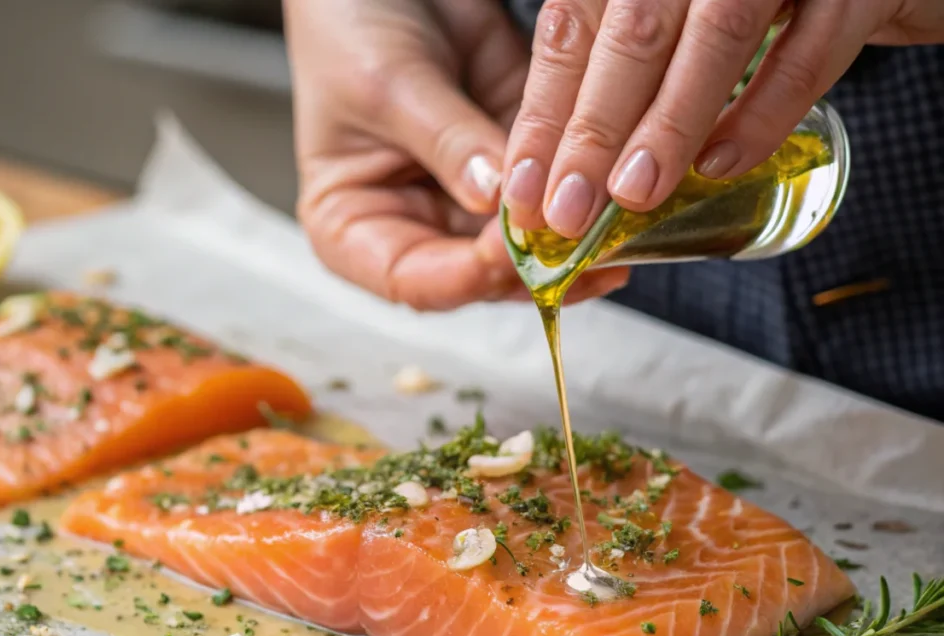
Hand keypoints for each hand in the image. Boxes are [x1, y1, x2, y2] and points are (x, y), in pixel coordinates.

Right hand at [285, 0, 629, 309]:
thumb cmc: (348, 23)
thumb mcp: (389, 84)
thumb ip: (447, 143)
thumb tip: (498, 199)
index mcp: (354, 226)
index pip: (412, 279)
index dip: (465, 277)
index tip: (511, 253)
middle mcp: (414, 222)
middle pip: (477, 274)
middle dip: (531, 266)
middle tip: (581, 252)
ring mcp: (468, 196)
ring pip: (524, 243)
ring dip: (569, 243)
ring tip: (613, 238)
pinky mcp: (514, 160)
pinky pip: (552, 189)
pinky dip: (584, 194)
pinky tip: (618, 197)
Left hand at [502, 0, 943, 237]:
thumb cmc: (762, 5)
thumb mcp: (677, 30)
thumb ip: (629, 84)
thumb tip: (568, 180)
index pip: (574, 29)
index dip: (545, 114)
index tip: (524, 191)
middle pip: (631, 34)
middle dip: (593, 131)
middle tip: (566, 211)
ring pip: (713, 35)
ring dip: (667, 125)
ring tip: (632, 196)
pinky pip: (808, 52)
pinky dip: (763, 115)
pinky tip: (721, 168)